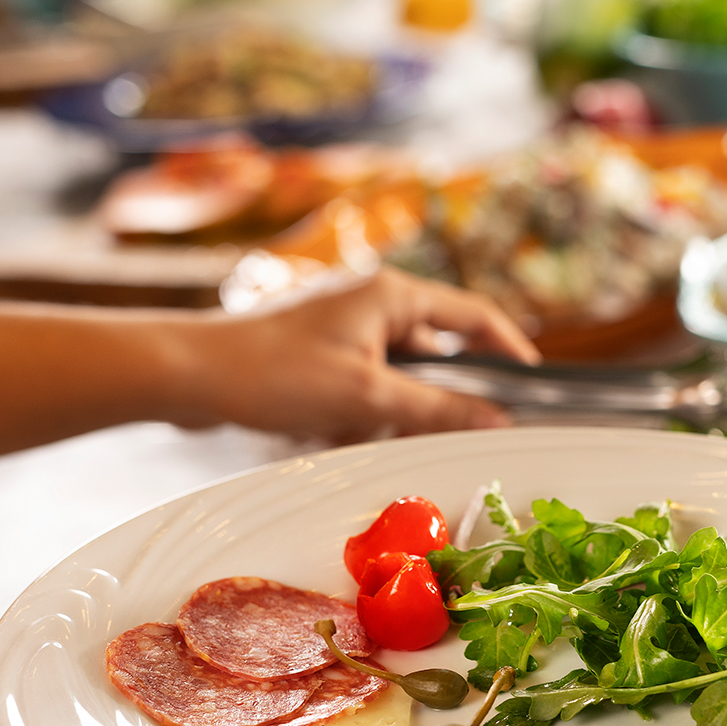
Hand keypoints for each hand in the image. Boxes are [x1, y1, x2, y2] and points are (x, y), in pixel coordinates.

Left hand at [172, 268, 540, 443]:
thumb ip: (437, 409)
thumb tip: (495, 421)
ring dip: (387, 410)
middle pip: (435, 351)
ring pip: (396, 376)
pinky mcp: (320, 351)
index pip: (474, 316)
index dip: (510, 350)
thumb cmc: (275, 374)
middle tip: (444, 431)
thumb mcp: (366, 397)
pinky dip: (358, 413)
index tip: (535, 385)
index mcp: (393, 293)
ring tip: (355, 428)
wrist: (190, 376)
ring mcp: (345, 325)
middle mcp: (373, 300)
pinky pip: (363, 386)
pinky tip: (328, 431)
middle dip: (433, 397)